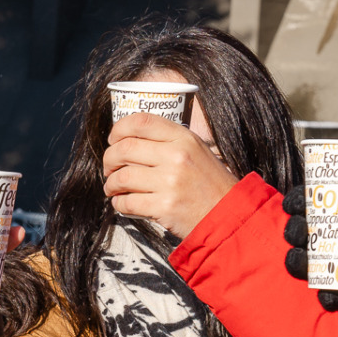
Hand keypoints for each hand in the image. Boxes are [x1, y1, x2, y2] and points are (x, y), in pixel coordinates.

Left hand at [101, 113, 238, 239]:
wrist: (229, 215)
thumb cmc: (210, 184)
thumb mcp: (197, 151)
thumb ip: (170, 142)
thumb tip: (131, 140)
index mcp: (184, 138)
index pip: (141, 122)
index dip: (119, 128)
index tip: (113, 139)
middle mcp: (176, 157)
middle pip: (125, 149)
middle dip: (109, 159)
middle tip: (109, 168)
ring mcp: (170, 182)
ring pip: (123, 177)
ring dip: (111, 184)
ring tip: (113, 188)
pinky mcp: (164, 207)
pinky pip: (128, 202)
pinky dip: (119, 203)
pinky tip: (122, 202)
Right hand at [284, 188, 337, 336]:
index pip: (319, 205)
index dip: (300, 201)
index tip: (296, 202)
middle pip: (303, 233)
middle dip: (295, 230)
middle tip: (300, 232)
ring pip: (305, 263)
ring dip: (297, 260)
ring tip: (302, 260)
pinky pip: (325, 294)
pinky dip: (325, 294)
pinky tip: (331, 295)